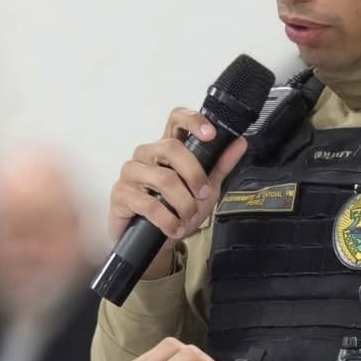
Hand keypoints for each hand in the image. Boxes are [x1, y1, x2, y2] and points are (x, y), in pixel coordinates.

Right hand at [107, 109, 249, 277]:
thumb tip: (239, 143)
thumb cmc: (176, 210)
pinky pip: (148, 203)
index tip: (210, 135)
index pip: (176, 119)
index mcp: (167, 148)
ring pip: (163, 178)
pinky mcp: (120, 193)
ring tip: (187, 217)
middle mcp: (147, 154)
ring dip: (183, 203)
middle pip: (172, 149)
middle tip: (203, 194)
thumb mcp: (205, 189)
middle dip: (195, 175)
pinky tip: (174, 227)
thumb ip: (220, 165)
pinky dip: (168, 219)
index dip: (193, 121)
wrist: (156, 241)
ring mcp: (131, 172)